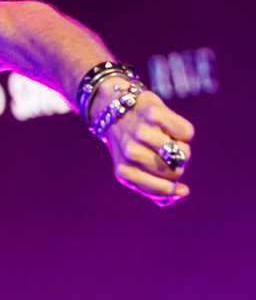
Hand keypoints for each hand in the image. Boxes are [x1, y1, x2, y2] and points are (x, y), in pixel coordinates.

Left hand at [97, 88, 194, 205]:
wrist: (114, 108)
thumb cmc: (131, 144)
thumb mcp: (135, 170)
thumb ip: (156, 188)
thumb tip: (183, 191)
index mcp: (124, 172)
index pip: (164, 189)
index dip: (173, 184)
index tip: (165, 173)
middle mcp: (130, 153)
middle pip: (175, 171)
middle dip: (177, 165)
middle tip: (164, 153)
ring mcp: (140, 132)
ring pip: (181, 152)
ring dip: (182, 147)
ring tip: (168, 140)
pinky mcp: (153, 113)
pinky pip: (185, 132)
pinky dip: (183, 131)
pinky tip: (169, 127)